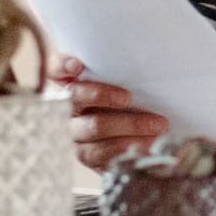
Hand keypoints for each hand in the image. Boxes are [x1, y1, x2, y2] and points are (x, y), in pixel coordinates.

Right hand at [55, 53, 168, 173]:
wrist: (139, 137)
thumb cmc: (133, 101)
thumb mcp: (128, 84)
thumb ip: (125, 73)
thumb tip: (151, 59)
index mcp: (74, 84)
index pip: (57, 70)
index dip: (63, 66)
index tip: (78, 66)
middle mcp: (69, 108)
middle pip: (76, 97)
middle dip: (103, 95)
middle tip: (129, 98)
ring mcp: (76, 134)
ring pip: (94, 127)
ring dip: (130, 124)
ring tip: (158, 125)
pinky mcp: (87, 156)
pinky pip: (103, 153)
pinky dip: (129, 147)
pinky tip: (150, 144)